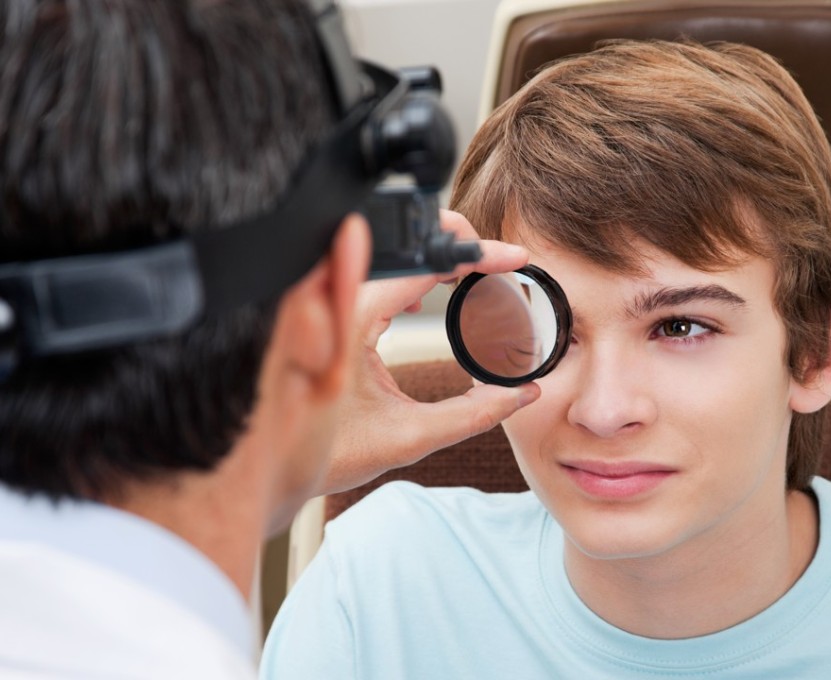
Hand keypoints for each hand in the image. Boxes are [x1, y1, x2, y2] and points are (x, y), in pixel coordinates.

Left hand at [316, 210, 540, 495]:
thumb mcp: (408, 438)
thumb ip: (472, 414)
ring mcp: (329, 302)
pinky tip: (426, 295)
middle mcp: (336, 300)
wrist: (271, 470)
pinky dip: (410, 275)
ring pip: (391, 255)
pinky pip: (373, 275)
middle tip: (501, 263)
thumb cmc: (325, 453)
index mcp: (353, 317)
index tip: (514, 257)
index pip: (426, 262)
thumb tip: (521, 394)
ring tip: (475, 272)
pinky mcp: (327, 312)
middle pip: (410, 245)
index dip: (478, 254)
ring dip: (436, 257)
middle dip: (462, 245)